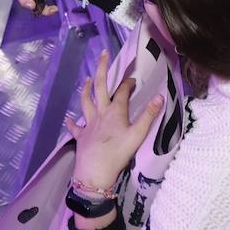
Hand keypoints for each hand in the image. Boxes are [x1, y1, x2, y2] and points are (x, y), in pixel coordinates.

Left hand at [66, 50, 165, 192]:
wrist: (94, 175)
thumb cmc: (117, 154)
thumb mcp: (138, 135)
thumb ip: (149, 115)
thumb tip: (160, 96)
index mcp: (115, 112)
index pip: (122, 91)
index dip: (128, 83)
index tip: (134, 79)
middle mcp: (100, 113)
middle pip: (99, 87)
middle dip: (102, 69)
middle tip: (104, 54)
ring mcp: (88, 124)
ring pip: (85, 102)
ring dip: (85, 89)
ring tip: (86, 80)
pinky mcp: (81, 136)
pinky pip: (75, 127)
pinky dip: (72, 121)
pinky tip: (69, 118)